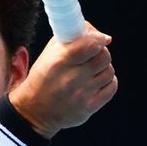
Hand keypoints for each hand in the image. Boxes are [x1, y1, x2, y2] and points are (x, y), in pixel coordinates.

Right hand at [10, 22, 116, 137]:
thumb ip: (70, 38)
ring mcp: (81, 95)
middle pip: (104, 56)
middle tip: (94, 54)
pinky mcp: (89, 107)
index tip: (101, 38)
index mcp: (59, 62)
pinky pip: (111, 87)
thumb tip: (98, 33)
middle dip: (101, 51)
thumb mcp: (49, 54)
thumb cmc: (43, 78)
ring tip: (92, 69)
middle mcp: (71, 79)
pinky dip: (108, 81)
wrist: (34, 111)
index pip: (90, 45)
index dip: (99, 38)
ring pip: (109, 71)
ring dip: (104, 67)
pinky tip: (97, 81)